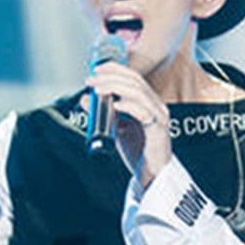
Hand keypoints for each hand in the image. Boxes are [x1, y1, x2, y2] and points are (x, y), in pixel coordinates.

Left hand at [80, 62, 170, 187]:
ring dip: (115, 88)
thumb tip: (84, 99)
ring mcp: (160, 116)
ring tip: (98, 90)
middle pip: (135, 81)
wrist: (150, 175)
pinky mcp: (159, 130)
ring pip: (139, 93)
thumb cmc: (137, 151)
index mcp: (148, 102)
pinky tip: (114, 105)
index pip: (134, 77)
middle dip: (111, 77)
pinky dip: (128, 106)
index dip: (115, 69)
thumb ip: (102, 113)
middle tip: (91, 81)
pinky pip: (145, 113)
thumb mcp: (115, 128)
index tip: (96, 69)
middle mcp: (156, 106)